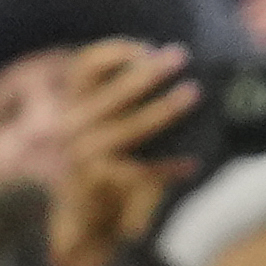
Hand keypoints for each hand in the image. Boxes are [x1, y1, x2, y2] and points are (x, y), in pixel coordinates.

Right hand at [45, 37, 198, 265]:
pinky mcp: (102, 183)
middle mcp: (74, 125)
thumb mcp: (103, 128)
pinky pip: (143, 172)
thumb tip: (163, 69)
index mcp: (73, 104)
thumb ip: (122, 104)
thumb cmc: (102, 166)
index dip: (115, 51)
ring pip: (130, 128)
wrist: (80, 218)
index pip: (85, 66)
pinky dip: (169, 168)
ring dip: (163, 110)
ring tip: (192, 93)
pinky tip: (193, 164)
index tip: (146, 46)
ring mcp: (86, 154)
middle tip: (179, 56)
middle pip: (113, 91)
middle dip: (148, 72)